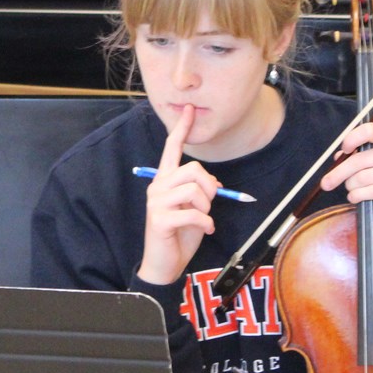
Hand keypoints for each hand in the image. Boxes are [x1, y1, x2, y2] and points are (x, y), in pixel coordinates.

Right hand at [137, 105, 220, 285]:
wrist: (164, 263)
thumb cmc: (180, 234)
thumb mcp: (195, 209)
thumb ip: (201, 192)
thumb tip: (216, 183)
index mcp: (165, 180)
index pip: (172, 148)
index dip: (182, 128)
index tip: (189, 109)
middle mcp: (158, 186)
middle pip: (193, 169)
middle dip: (210, 187)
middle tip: (208, 205)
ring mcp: (156, 202)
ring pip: (194, 189)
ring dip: (207, 207)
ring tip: (203, 219)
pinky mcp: (159, 219)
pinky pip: (194, 213)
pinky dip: (206, 223)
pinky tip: (204, 230)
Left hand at [318, 121, 372, 216]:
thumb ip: (370, 152)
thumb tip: (338, 157)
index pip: (369, 129)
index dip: (351, 138)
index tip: (343, 149)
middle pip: (359, 160)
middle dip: (338, 173)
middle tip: (327, 182)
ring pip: (362, 178)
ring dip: (350, 187)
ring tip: (350, 190)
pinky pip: (372, 192)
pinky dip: (358, 196)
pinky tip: (356, 197)